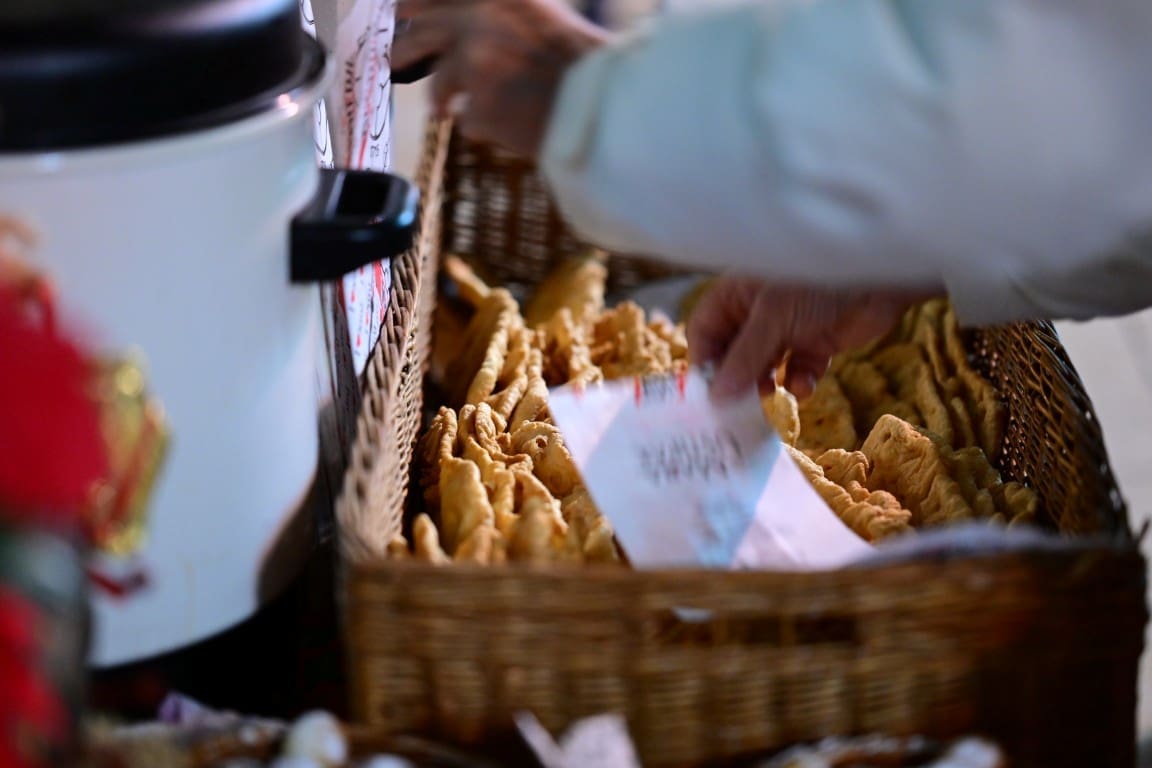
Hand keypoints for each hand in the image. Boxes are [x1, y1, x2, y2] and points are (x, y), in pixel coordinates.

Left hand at [394, 0, 609, 157]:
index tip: (403, 11)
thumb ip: (504, 18)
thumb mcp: (544, 20)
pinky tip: (506, 126)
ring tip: (442, 110)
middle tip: (394, 58)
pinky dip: (481, 125)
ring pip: (439, 85)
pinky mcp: (477, 106)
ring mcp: (475, 65)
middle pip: (420, 33)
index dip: (416, 6)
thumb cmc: (586, 67)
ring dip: (440, 98)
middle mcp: (480, 21)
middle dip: (405, 48)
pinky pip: (466, 120)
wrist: (606, 106)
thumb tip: (466, 28)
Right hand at [687, 276, 941, 399]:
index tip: (706, 394)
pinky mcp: (816, 343)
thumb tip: (716, 396)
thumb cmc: (817, 282)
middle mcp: (758, 312)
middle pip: (733, 353)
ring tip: (766, 397)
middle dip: (735, 378)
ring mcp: (788, 328)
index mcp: (738, 295)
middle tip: (733, 407)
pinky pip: (798, 371)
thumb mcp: (773, 318)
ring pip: (764, 366)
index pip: (705, 331)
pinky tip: (805, 385)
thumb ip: (745, 358)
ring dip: (765, 384)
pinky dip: (800, 381)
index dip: (703, 361)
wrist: (883, 276)